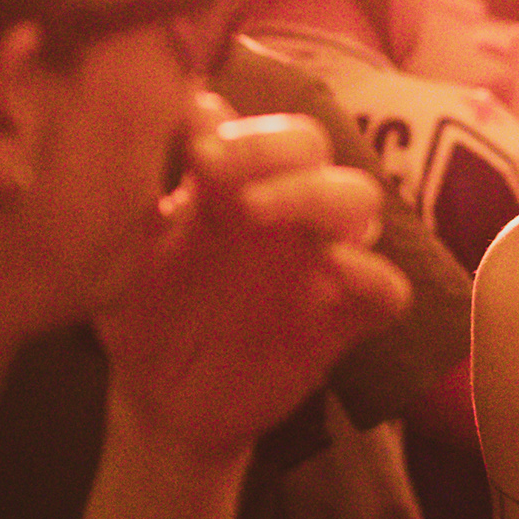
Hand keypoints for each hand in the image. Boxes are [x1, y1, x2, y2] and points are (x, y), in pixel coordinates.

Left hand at [96, 100, 409, 457]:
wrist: (161, 404)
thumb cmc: (146, 315)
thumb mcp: (131, 254)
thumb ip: (151, 192)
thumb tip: (178, 114)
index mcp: (236, 185)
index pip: (259, 129)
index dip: (237, 129)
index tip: (194, 150)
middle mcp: (286, 211)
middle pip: (311, 145)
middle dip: (269, 148)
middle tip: (213, 170)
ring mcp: (321, 261)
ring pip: (358, 198)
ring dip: (313, 192)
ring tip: (254, 211)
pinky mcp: (344, 318)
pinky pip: (387, 290)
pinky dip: (372, 275)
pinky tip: (333, 270)